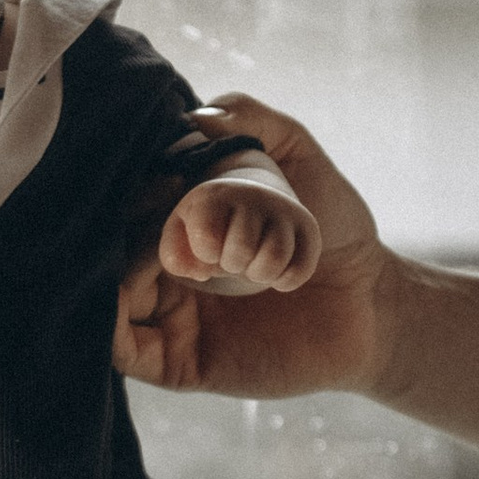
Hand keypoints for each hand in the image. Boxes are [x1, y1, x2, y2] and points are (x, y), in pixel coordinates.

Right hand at [116, 96, 391, 397]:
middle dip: (134, 226)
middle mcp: (166, 271)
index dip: (132, 188)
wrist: (372, 297)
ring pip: (106, 296)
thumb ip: (251, 118)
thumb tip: (194, 116)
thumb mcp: (297, 153)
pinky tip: (147, 285)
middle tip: (182, 213)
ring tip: (194, 252)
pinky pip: (123, 349)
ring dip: (129, 267)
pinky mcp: (180, 363)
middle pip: (109, 249)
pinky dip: (111, 321)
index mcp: (181, 226)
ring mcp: (169, 318)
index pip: (122, 206)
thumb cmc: (337, 227)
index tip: (171, 176)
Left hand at [158, 171, 323, 297]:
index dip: (205, 255)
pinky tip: (274, 270)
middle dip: (232, 264)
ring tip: (252, 263)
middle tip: (232, 255)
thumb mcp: (180, 235)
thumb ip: (174, 256)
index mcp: (214, 196)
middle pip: (242, 250)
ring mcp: (283, 210)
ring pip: (274, 259)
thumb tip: (200, 272)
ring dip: (258, 273)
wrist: (249, 200)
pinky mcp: (307, 229)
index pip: (208, 238)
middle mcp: (252, 196)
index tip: (208, 247)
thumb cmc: (209, 227)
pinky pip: (299, 270)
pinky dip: (284, 281)